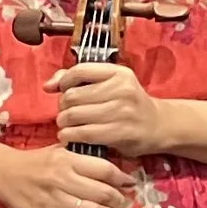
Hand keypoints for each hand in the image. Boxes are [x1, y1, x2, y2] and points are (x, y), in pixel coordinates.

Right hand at [0, 139, 133, 207]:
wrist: (1, 173)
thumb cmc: (34, 162)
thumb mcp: (59, 151)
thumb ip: (84, 159)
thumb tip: (115, 172)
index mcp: (67, 160)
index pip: (104, 170)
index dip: (122, 178)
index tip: (129, 184)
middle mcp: (62, 179)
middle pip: (103, 193)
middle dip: (119, 200)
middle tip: (122, 203)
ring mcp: (54, 200)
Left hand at [51, 62, 176, 157]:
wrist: (157, 125)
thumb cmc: (126, 103)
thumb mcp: (109, 83)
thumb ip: (77, 78)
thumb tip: (48, 86)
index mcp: (118, 73)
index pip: (78, 71)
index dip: (63, 83)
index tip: (63, 92)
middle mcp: (122, 89)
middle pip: (72, 96)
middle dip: (63, 106)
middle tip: (67, 113)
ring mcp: (122, 111)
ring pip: (74, 115)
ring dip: (64, 123)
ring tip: (67, 125)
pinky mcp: (121, 132)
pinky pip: (83, 133)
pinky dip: (70, 136)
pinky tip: (70, 136)